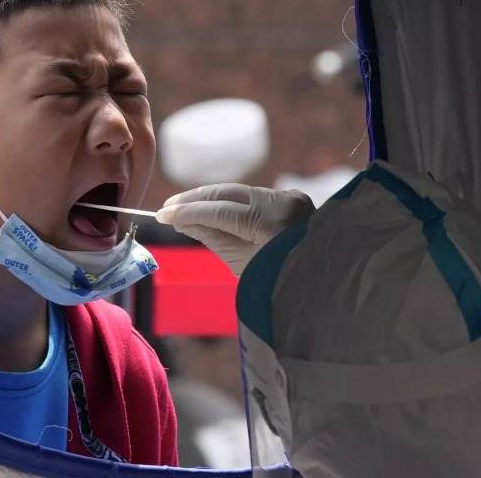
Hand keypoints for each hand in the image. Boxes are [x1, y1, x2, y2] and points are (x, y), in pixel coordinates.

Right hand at [155, 184, 315, 275]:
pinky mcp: (294, 199)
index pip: (220, 211)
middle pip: (230, 193)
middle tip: (169, 207)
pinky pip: (257, 198)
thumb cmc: (278, 282)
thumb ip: (211, 236)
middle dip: (196, 199)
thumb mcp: (240, 263)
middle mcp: (283, 203)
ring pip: (242, 193)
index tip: (162, 215)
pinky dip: (235, 203)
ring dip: (212, 199)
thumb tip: (182, 220)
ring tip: (184, 207)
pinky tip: (213, 207)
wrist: (317, 286)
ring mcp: (291, 198)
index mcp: (272, 223)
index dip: (188, 212)